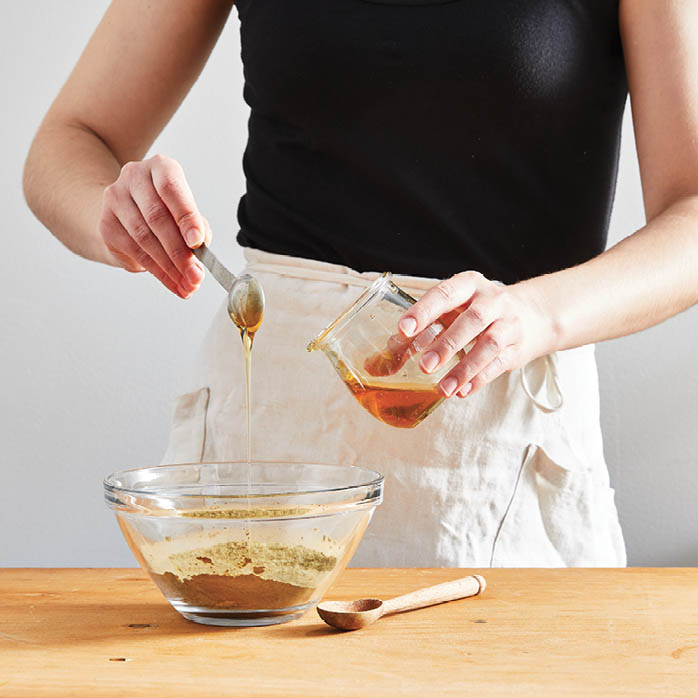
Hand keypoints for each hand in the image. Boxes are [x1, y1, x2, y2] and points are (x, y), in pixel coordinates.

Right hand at [98, 154, 210, 297]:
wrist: (126, 214)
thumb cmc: (166, 211)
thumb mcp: (186, 213)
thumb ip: (197, 227)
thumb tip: (200, 250)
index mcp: (161, 168)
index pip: (171, 188)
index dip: (186, 217)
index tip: (198, 242)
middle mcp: (134, 176)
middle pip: (157, 217)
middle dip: (180, 252)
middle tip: (195, 275)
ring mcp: (115, 199)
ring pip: (144, 238)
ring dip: (169, 267)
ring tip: (187, 284)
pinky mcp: (106, 224)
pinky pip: (134, 252)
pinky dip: (157, 271)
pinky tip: (172, 282)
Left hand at [397, 272, 554, 397]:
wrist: (531, 314)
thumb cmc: (477, 311)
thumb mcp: (452, 310)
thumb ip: (421, 330)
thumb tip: (382, 358)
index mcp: (469, 285)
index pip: (444, 293)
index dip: (424, 311)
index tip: (404, 329)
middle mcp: (491, 300)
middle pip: (471, 320)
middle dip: (447, 344)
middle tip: (424, 366)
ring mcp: (508, 323)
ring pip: (489, 345)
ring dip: (465, 369)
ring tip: (443, 388)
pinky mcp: (517, 347)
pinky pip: (499, 364)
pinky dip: (480, 379)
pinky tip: (462, 391)